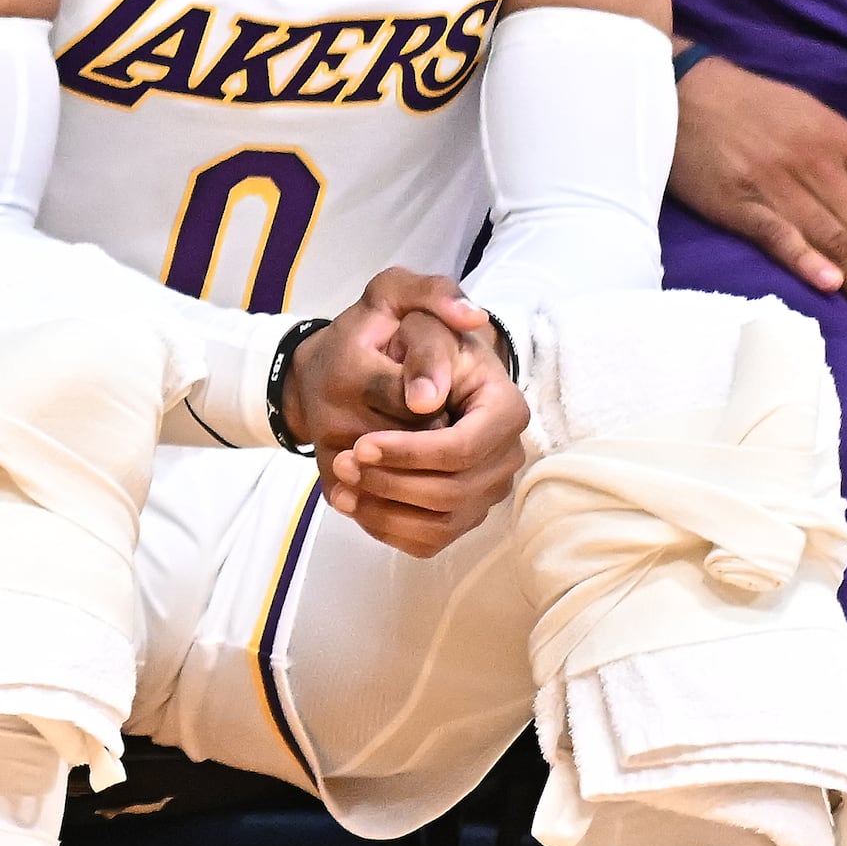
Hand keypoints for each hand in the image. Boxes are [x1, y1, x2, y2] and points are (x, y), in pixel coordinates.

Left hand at [296, 270, 529, 558]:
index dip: (410, 453)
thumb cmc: (402, 334)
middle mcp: (504, 454)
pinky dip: (386, 528)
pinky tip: (353, 502)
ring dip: (383, 509)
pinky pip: (426, 541)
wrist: (391, 362)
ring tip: (342, 482)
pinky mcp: (460, 514)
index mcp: (504, 405)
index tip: (362, 444)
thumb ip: (422, 321)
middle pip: (452, 492)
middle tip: (343, 460)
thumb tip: (426, 398)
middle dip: (391, 482)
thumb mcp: (402, 304)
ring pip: (438, 523)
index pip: (464, 448)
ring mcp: (485, 489)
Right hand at [674, 59, 846, 342]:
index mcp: (844, 143)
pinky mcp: (738, 200)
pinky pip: (778, 234)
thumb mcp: (814, 120)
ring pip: (837, 241)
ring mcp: (779, 183)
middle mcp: (820, 164)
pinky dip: (807, 260)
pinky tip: (830, 287)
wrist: (685, 90)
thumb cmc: (752, 108)